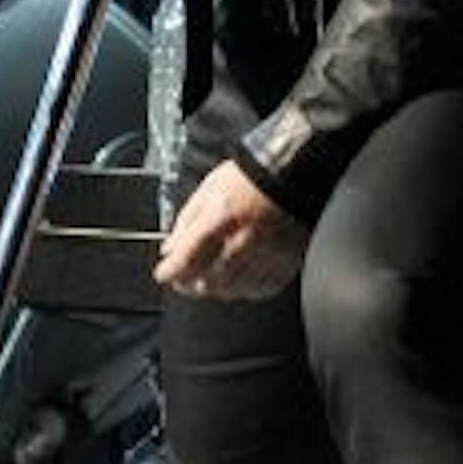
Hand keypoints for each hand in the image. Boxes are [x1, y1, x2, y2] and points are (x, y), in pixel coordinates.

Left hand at [155, 158, 308, 301]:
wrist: (296, 171)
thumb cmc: (254, 175)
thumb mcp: (210, 188)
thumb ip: (187, 220)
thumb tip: (171, 247)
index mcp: (216, 225)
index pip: (180, 266)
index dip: (168, 272)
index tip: (166, 271)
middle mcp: (238, 246)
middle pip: (202, 285)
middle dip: (189, 282)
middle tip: (186, 276)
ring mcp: (263, 258)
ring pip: (229, 292)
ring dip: (216, 287)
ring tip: (212, 277)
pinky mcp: (284, 263)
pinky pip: (259, 289)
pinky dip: (246, 288)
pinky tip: (241, 277)